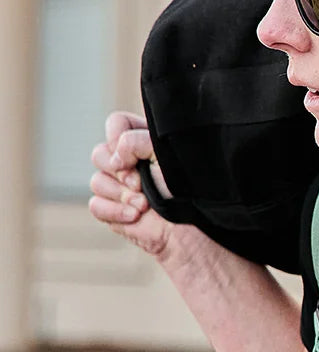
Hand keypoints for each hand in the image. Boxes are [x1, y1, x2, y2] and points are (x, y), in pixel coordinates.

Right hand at [88, 111, 173, 256]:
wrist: (189, 229)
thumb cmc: (185, 188)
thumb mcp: (164, 153)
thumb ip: (135, 141)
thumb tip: (114, 159)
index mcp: (145, 142)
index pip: (117, 123)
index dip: (119, 136)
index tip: (138, 154)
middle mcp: (130, 162)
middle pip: (100, 153)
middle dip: (120, 171)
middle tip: (140, 183)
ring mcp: (120, 187)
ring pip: (96, 181)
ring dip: (121, 194)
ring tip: (144, 204)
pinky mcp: (114, 209)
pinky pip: (95, 205)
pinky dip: (115, 211)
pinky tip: (136, 216)